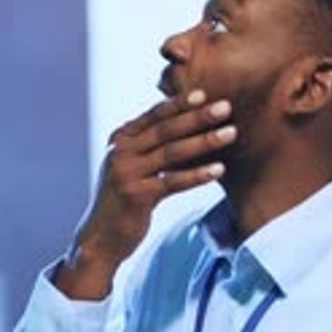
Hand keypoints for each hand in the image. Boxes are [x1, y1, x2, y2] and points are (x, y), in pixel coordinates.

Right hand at [55, 90, 235, 298]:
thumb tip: (182, 126)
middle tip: (226, 106)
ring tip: (231, 133)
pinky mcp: (136, 196)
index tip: (204, 93)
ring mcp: (127, 174)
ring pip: (172, 153)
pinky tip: (219, 169)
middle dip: (198, 117)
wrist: (101, 238)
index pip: (154, 116)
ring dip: (204, 141)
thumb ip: (148, 147)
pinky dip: (198, 174)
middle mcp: (120, 152)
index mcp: (120, 140)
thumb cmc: (123, 201)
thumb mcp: (131, 168)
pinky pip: (173, 181)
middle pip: (166, 130)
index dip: (180, 104)